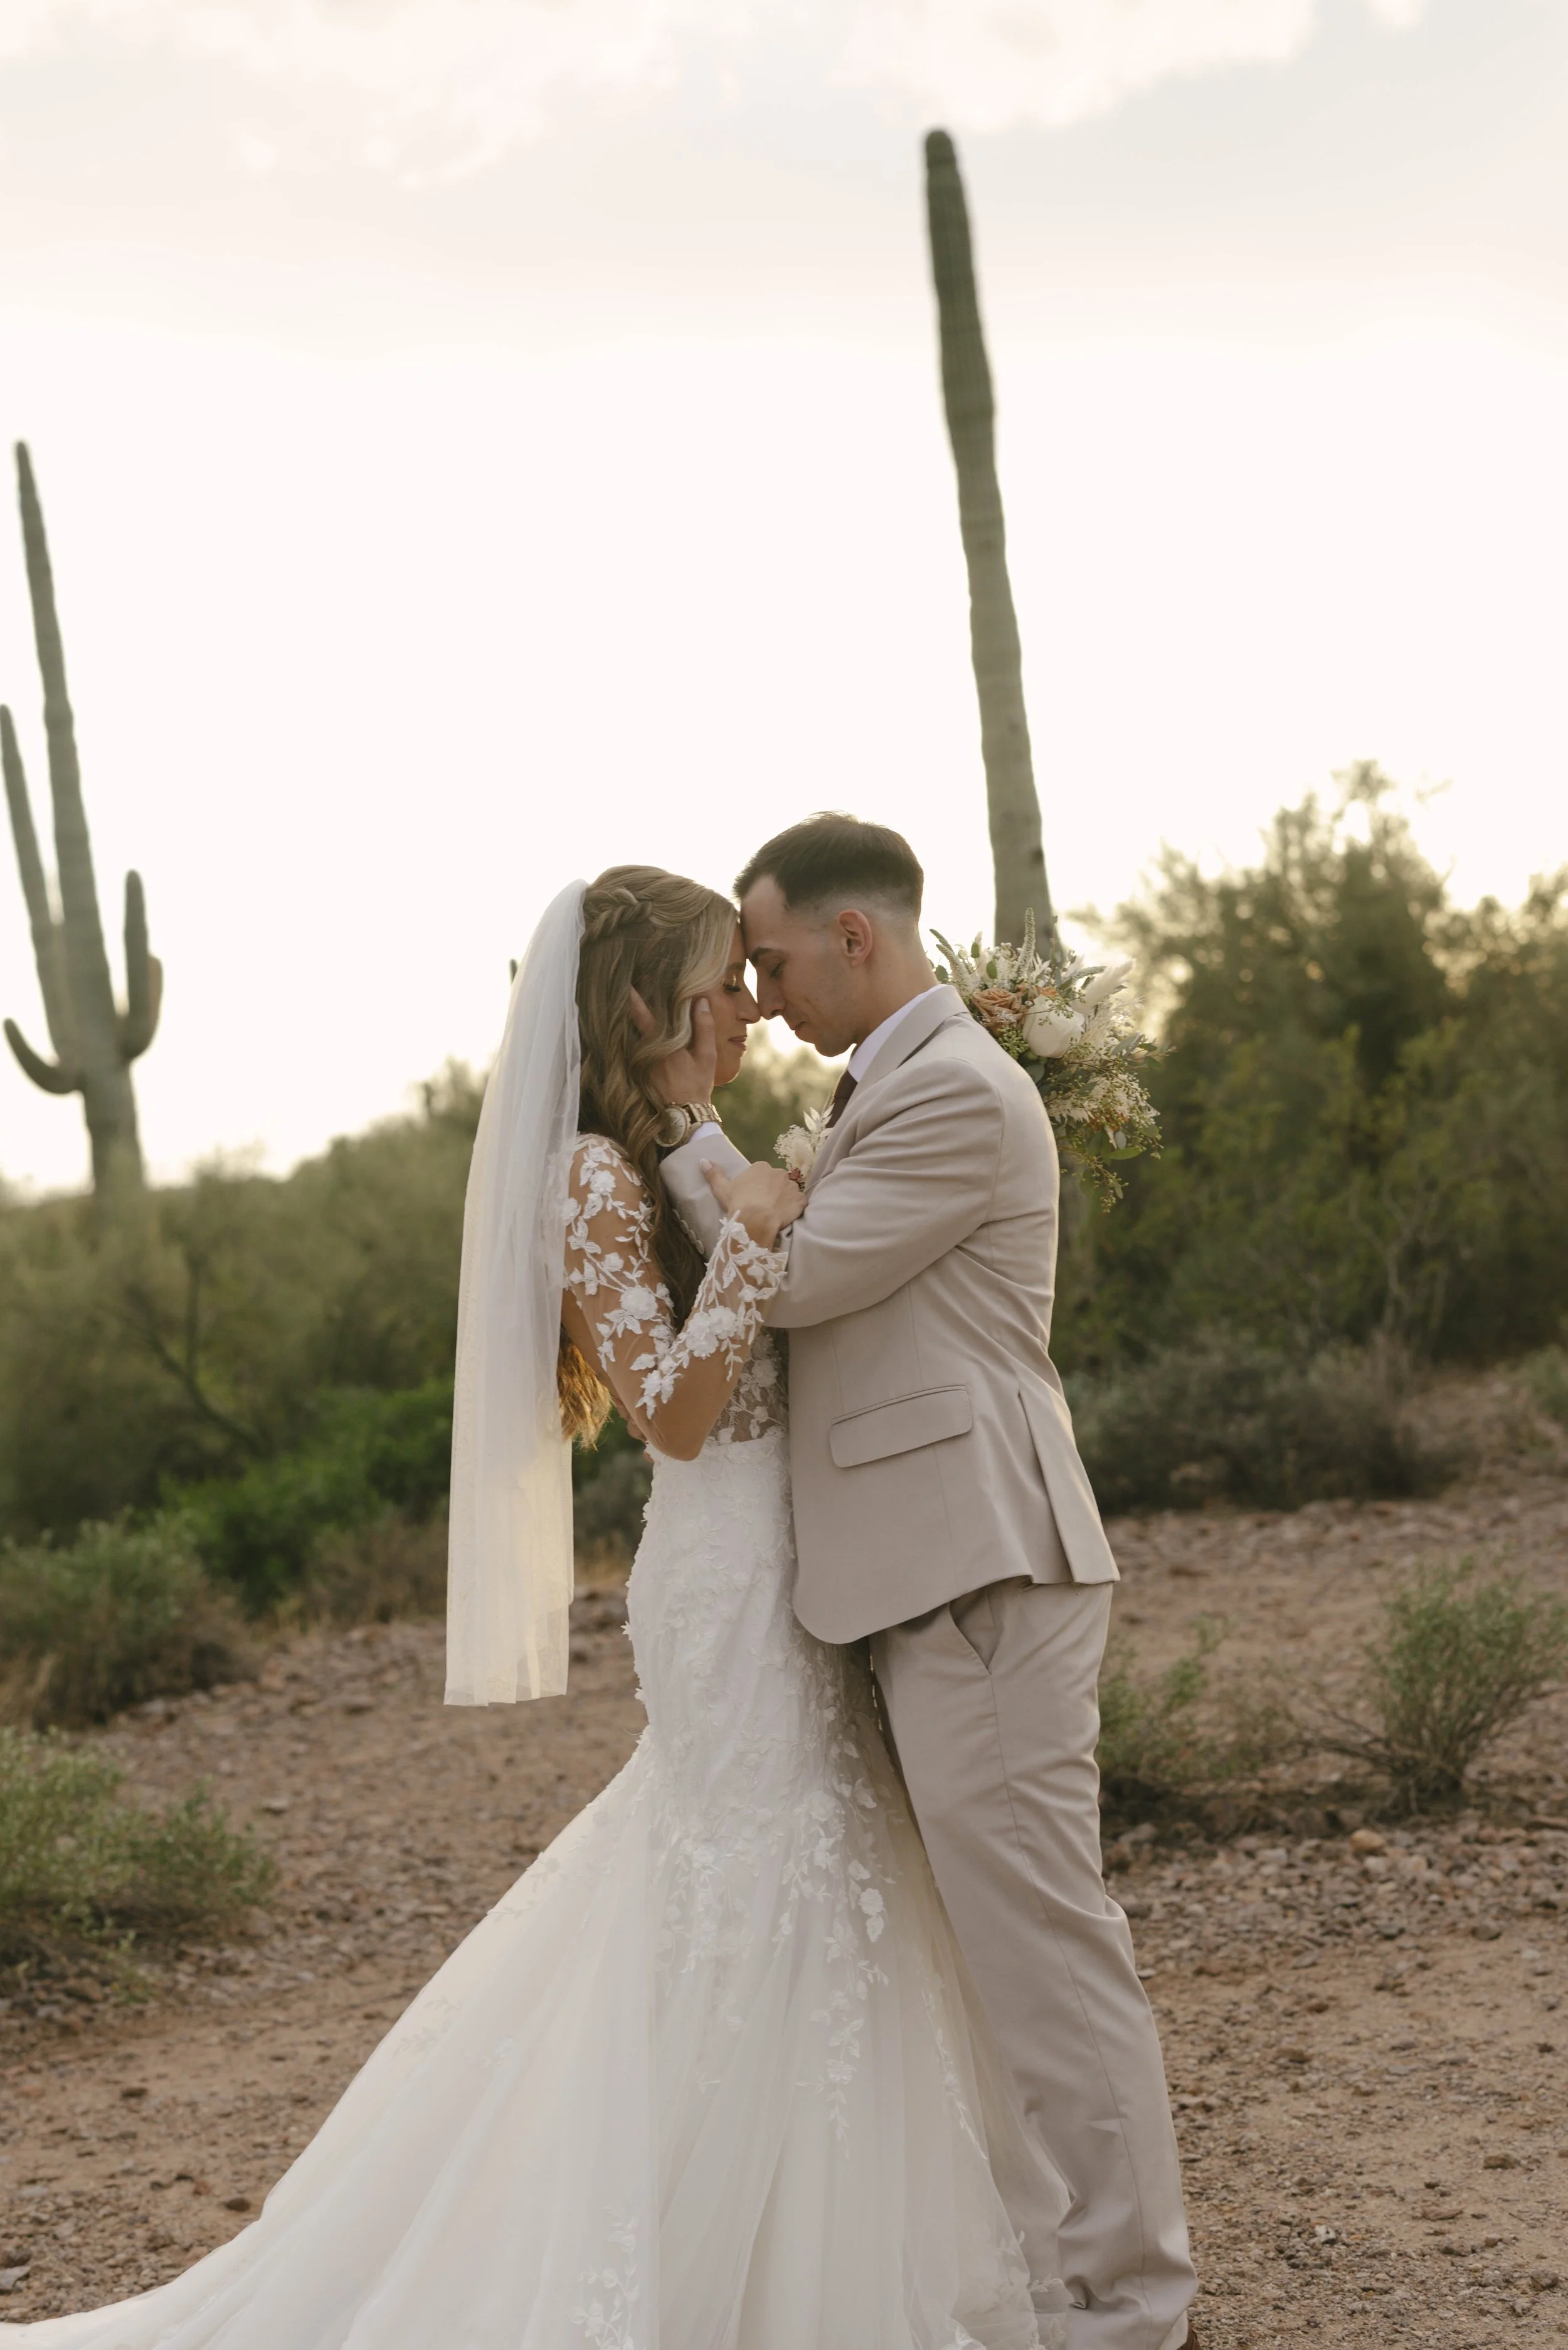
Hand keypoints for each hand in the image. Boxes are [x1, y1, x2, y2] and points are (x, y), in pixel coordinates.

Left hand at [629, 986, 717, 1107]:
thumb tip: (701, 1001)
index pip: (641, 1015)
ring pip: (633, 1034)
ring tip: (636, 1002)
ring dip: (634, 1019)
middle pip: (633, 1022)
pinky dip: (637, 1034)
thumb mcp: (706, 1056)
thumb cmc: (697, 1085)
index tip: (627, 982)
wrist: (685, 1115)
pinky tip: (641, 1027)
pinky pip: (636, 1046)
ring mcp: (640, 1062)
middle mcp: (645, 1051)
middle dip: (632, 1004)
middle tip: (631, 985)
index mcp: (661, 1045)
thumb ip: (704, 1027)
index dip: (633, 997)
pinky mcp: (639, 1070)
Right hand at [701, 1158, 804, 1248]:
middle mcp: (779, 1172)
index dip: (757, 1185)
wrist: (755, 1221)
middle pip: (776, 1181)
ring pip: (788, 1191)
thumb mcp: (722, 1189)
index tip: (752, 1196)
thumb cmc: (738, 1203)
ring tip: (774, 1212)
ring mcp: (792, 1186)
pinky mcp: (800, 1201)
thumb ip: (714, 1174)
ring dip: (784, 1198)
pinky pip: (799, 1203)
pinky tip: (786, 1216)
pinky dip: (794, 1208)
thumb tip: (703, 1160)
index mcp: (761, 1167)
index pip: (761, 1173)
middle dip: (772, 1190)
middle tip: (763, 1205)